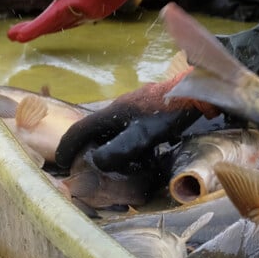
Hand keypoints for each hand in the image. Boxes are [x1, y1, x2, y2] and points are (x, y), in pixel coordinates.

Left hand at [8, 0, 138, 41]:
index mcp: (72, 4)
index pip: (45, 23)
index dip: (28, 31)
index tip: (13, 36)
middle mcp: (84, 14)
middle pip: (54, 27)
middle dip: (35, 30)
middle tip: (17, 33)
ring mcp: (94, 14)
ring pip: (66, 24)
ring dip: (50, 26)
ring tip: (35, 25)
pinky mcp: (101, 10)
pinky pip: (77, 20)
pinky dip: (64, 20)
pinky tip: (60, 15)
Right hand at [55, 68, 217, 171]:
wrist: (195, 90)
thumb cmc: (168, 112)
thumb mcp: (143, 135)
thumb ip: (119, 149)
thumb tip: (97, 161)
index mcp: (113, 112)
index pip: (81, 129)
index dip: (68, 147)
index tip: (63, 162)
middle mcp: (119, 106)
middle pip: (96, 128)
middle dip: (89, 148)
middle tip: (89, 167)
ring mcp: (134, 105)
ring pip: (114, 127)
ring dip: (110, 144)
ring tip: (114, 164)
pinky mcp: (148, 106)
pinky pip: (129, 125)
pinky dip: (127, 140)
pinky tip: (141, 151)